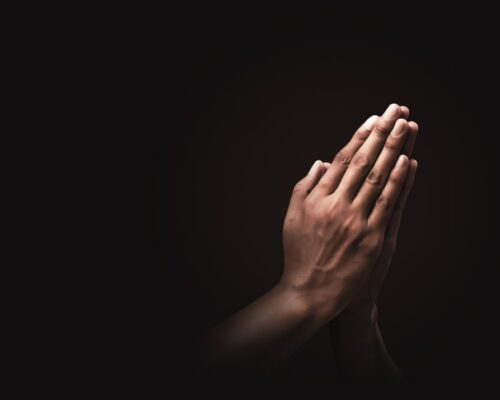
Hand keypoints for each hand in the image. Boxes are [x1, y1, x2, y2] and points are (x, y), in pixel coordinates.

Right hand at [281, 104, 413, 319]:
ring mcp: (356, 220)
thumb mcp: (291, 217)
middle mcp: (336, 205)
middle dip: (381, 133)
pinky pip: (388, 204)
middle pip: (363, 161)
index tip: (372, 119)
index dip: (359, 137)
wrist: (309, 291)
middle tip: (395, 110)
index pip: (342, 160)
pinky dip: (399, 181)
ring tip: (405, 126)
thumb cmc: (299, 253)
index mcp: (317, 198)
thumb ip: (305, 187)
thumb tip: (322, 162)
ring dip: (393, 148)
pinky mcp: (371, 238)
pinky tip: (407, 162)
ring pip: (378, 177)